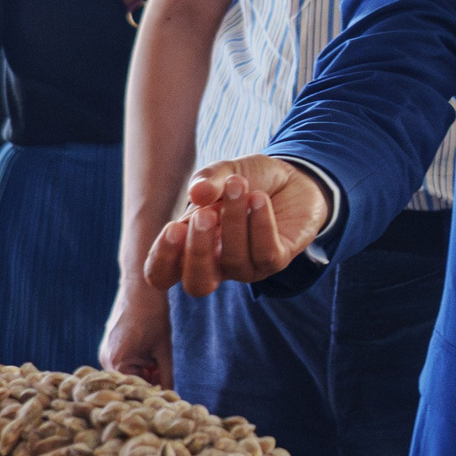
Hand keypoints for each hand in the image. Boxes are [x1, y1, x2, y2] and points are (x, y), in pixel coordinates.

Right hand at [101, 283, 174, 389]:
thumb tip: (172, 396)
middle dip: (150, 380)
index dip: (154, 390)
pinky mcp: (108, 346)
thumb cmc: (154, 315)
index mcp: (116, 363)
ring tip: (158, 355)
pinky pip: (124, 362)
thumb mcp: (165, 348)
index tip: (168, 390)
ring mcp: (104, 353)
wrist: (141, 287)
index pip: (136, 389)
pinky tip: (149, 349)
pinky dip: (138, 361)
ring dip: (144, 370)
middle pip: (131, 382)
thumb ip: (167, 375)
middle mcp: (105, 360)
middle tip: (166, 370)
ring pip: (129, 372)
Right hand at [144, 155, 329, 295]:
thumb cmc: (248, 180)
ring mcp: (248, 267)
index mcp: (190, 247)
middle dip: (198, 251)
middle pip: (197, 284)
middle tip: (205, 214)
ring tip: (238, 184)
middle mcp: (217, 265)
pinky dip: (260, 224)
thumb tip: (197, 194)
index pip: (162, 274)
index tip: (174, 228)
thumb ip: (208, 180)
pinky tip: (258, 198)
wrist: (293, 177)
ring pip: (234, 260)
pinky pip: (266, 252)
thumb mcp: (223, 172)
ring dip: (234, 221)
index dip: (162, 259)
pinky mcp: (277, 260)